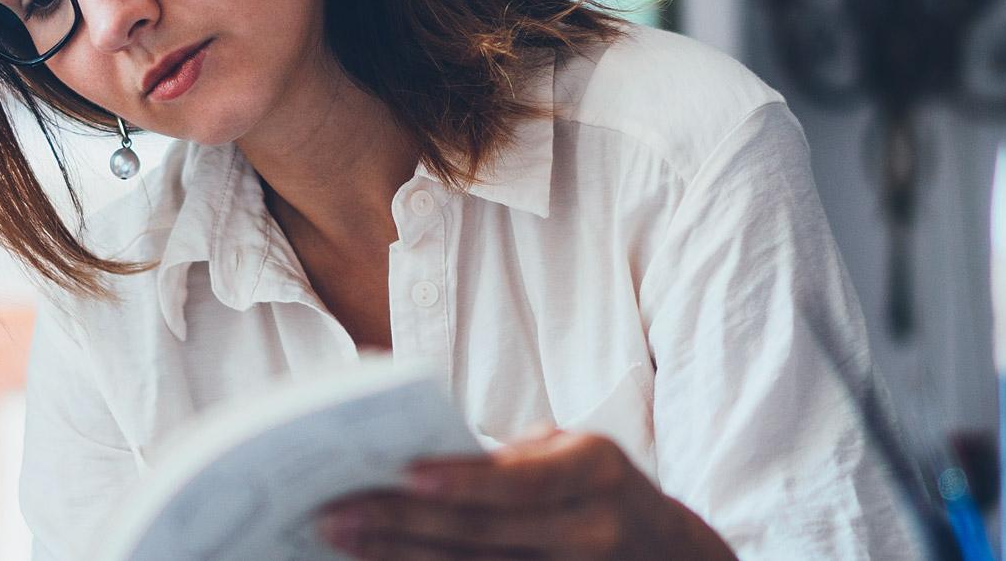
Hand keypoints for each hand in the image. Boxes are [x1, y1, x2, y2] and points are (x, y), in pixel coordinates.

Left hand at [314, 427, 736, 559]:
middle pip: (483, 536)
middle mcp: (591, 530)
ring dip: (398, 558)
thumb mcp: (574, 455)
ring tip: (340, 538)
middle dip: (400, 525)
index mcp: (595, 471)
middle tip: (331, 511)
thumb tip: (414, 454)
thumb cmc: (601, 488)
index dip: (462, 482)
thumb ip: (511, 459)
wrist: (673, 554)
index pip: (520, 482)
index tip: (403, 474)